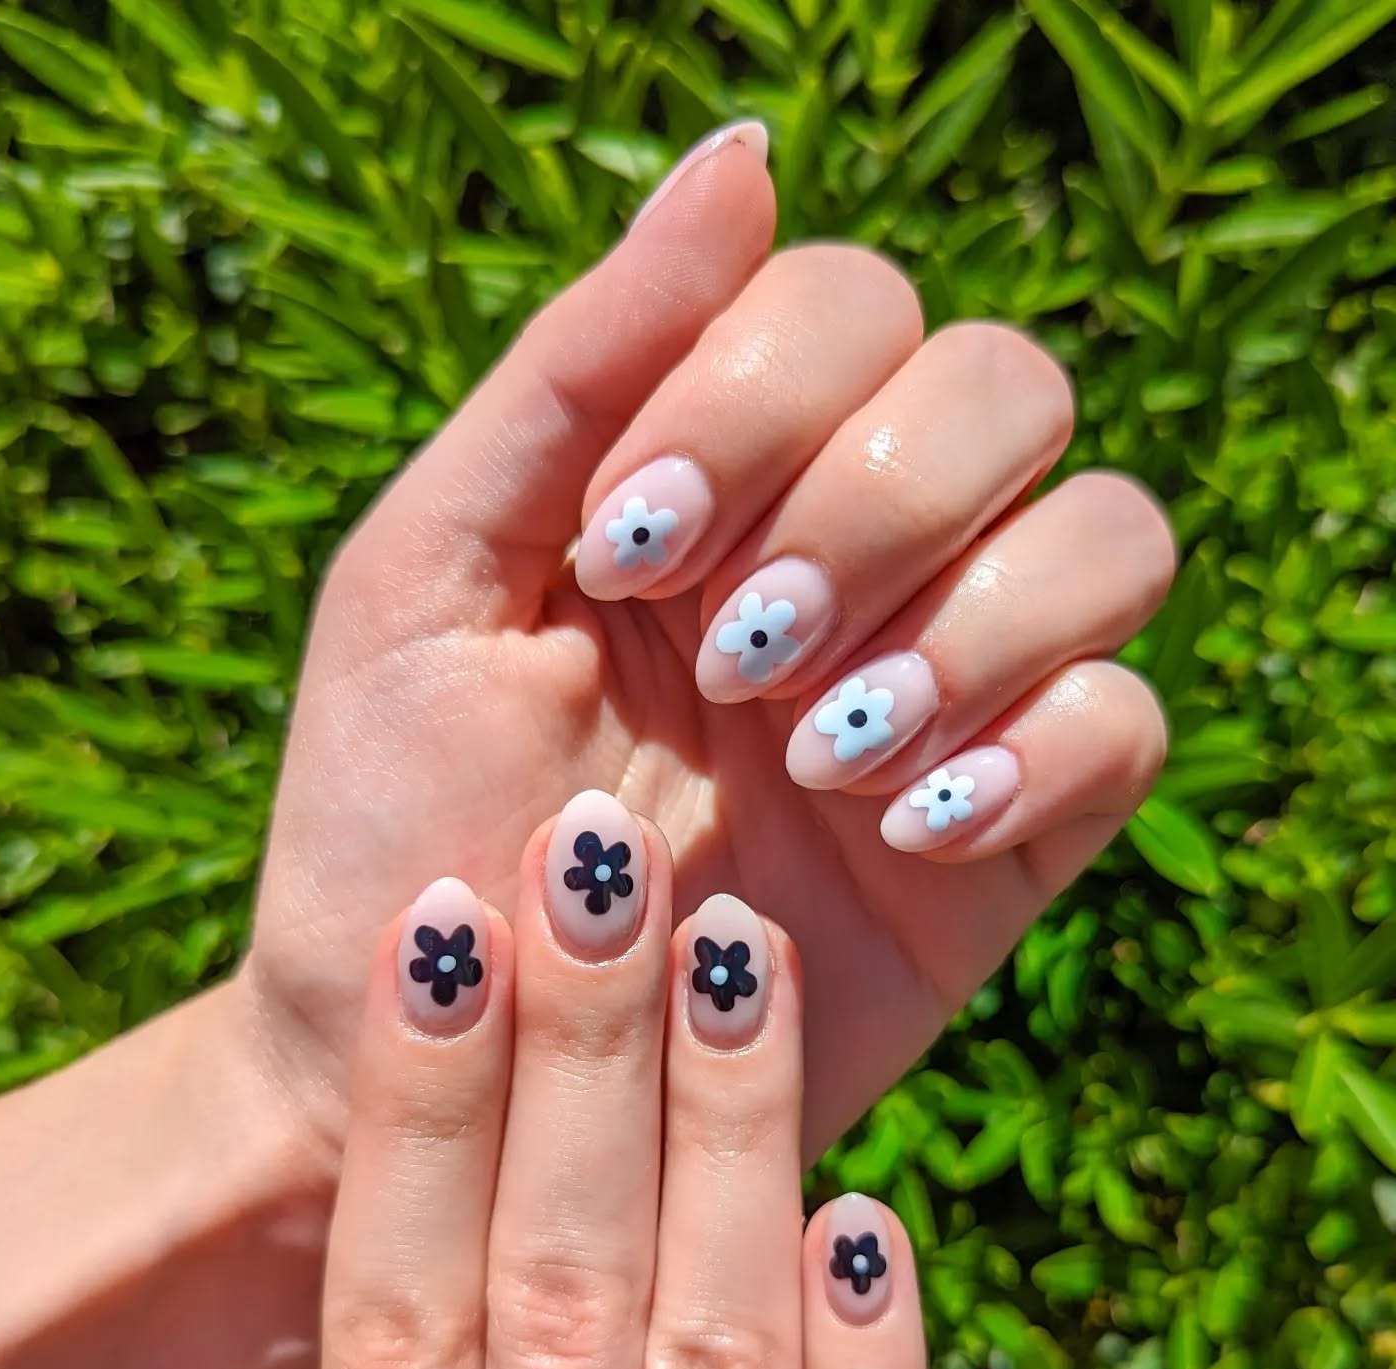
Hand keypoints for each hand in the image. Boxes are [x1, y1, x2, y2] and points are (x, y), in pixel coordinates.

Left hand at [249, 123, 1172, 1156]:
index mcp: (716, 468)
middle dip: (873, 504)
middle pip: (1004, 387)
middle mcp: (851, 550)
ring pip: (1107, 536)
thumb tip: (744, 157)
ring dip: (966, 627)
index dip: (761, 397)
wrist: (452, 1053)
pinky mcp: (1007, 826)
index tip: (628, 555)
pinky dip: (1035, 749)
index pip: (847, 304)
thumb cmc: (400, 805)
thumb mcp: (432, 568)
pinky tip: (901, 826)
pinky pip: (1127, 723)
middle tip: (736, 649)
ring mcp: (944, 685)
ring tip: (811, 752)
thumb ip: (578, 364)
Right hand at [319, 793, 925, 1368]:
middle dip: (581, 1065)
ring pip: (708, 1348)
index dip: (413, 1112)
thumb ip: (366, 1309)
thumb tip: (382, 1030)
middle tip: (603, 863)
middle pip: (555, 1287)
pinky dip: (865, 1365)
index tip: (439, 920)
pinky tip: (867, 1215)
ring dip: (731, 1141)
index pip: (393, 1304)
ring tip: (740, 946)